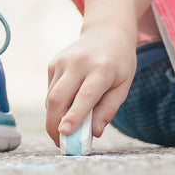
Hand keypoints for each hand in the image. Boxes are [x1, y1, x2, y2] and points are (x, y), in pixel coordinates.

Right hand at [45, 23, 138, 146]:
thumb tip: (94, 133)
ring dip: (55, 117)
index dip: (74, 115)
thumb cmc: (119, 63)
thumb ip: (109, 109)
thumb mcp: (123, 85)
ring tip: (68, 124)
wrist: (107, 31)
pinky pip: (50, 90)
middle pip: (58, 98)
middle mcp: (79, 62)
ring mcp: (63, 61)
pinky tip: (70, 100)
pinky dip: (56, 103)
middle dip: (54, 125)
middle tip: (60, 143)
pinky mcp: (53, 62)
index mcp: (102, 68)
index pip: (85, 95)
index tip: (64, 133)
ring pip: (51, 97)